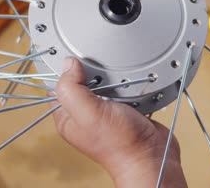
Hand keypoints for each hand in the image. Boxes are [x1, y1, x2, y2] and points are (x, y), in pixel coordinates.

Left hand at [51, 57, 186, 187]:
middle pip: (82, 81)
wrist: (152, 156)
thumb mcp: (89, 113)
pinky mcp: (126, 109)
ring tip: (119, 78)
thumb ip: (72, 89)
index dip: (62, 69)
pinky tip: (132, 84)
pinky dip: (129, 84)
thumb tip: (68, 64)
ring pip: (104, 83)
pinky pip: (123, 89)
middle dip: (91, 71)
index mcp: (69, 117)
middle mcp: (86, 114)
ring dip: (113, 76)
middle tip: (100, 67)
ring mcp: (107, 112)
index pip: (57, 86)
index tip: (72, 54)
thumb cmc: (121, 144)